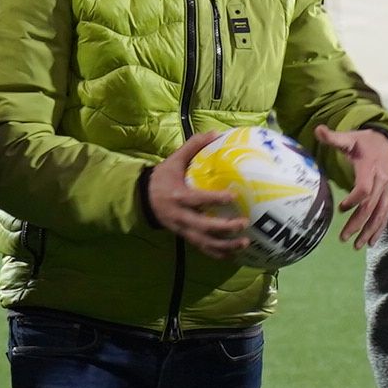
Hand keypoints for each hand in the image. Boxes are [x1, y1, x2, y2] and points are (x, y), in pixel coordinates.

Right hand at [142, 128, 251, 260]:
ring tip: (245, 243)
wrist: (143, 198)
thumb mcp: (174, 160)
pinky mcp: (185, 237)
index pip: (198, 199)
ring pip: (205, 242)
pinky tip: (233, 254)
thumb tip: (216, 133)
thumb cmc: (163, 178)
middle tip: (244, 223)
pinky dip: (218, 253)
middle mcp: (181, 216)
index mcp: (178, 196)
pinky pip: (202, 248)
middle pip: (203, 226)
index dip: (215, 199)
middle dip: (224, 228)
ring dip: (225, 245)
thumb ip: (194, 146)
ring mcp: (183, 229)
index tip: (234, 196)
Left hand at [320, 126, 387, 244]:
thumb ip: (334, 138)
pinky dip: (380, 229)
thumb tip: (317, 129)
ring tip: (356, 245)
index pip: (364, 188)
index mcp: (370, 168)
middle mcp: (382, 181)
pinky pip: (387, 215)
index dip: (353, 200)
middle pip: (371, 206)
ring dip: (369, 231)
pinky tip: (371, 242)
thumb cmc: (365, 143)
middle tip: (343, 238)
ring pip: (380, 214)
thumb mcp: (350, 137)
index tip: (340, 208)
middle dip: (358, 223)